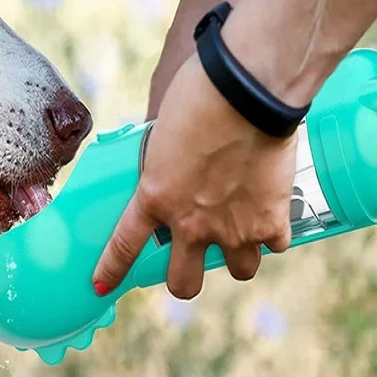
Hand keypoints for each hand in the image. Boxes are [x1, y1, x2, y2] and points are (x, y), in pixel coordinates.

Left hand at [92, 53, 295, 298]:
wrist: (246, 92)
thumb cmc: (199, 95)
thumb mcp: (164, 132)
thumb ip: (164, 160)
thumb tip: (171, 161)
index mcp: (154, 196)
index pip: (125, 245)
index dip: (112, 269)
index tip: (102, 284)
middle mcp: (190, 223)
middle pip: (183, 283)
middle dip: (185, 277)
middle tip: (192, 256)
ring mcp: (232, 229)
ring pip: (238, 271)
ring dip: (238, 254)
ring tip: (242, 229)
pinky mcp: (271, 222)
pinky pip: (275, 246)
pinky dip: (273, 232)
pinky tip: (271, 210)